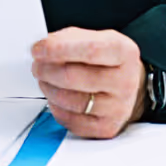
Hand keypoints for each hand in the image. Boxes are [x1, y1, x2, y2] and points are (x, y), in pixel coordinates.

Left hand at [31, 27, 146, 138]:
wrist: (128, 85)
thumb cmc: (107, 60)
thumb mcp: (95, 38)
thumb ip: (69, 39)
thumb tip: (43, 48)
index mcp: (123, 52)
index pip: (89, 50)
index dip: (58, 49)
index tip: (38, 49)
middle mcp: (124, 82)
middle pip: (72, 77)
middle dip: (46, 70)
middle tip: (37, 65)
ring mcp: (117, 108)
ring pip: (68, 100)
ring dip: (48, 88)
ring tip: (46, 79)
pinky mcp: (106, 128)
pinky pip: (69, 120)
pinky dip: (56, 108)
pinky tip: (58, 97)